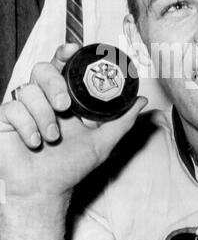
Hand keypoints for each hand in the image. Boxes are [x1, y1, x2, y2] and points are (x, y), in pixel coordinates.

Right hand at [0, 44, 147, 199]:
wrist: (46, 190)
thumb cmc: (71, 167)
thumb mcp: (102, 142)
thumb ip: (122, 121)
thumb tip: (142, 101)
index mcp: (64, 97)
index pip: (61, 66)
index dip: (64, 53)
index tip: (72, 49)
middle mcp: (43, 98)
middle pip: (42, 70)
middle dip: (54, 85)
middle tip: (63, 106)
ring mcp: (24, 107)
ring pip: (28, 90)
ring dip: (43, 114)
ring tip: (52, 137)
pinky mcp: (6, 119)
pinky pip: (12, 108)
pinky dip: (27, 125)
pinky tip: (35, 142)